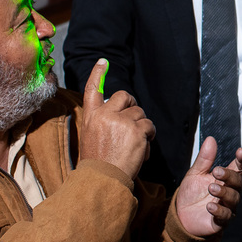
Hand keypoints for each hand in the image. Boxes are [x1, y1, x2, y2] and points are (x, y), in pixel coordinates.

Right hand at [77, 59, 155, 178]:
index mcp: (91, 116)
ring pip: (140, 113)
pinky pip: (149, 125)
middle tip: (133, 122)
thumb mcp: (92, 138)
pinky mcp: (136, 130)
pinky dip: (149, 136)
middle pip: (125, 96)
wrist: (102, 179)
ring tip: (135, 144)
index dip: (97, 74)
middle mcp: (105, 115)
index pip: (92, 89)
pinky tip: (142, 149)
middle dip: (132, 107)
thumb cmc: (98, 163)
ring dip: (142, 127)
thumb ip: (103, 122)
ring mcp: (121, 121)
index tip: (103, 61)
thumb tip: (119, 114)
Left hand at [175, 137, 241, 236]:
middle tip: (216, 171)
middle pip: (238, 182)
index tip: (240, 151)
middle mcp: (230, 192)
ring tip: (211, 188)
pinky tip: (210, 206)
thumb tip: (211, 139)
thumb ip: (205, 159)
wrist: (181, 216)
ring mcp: (227, 207)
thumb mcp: (195, 173)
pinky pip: (226, 216)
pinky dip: (219, 210)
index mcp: (226, 179)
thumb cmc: (192, 193)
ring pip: (233, 199)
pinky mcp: (220, 221)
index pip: (240, 168)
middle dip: (229, 176)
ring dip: (223, 192)